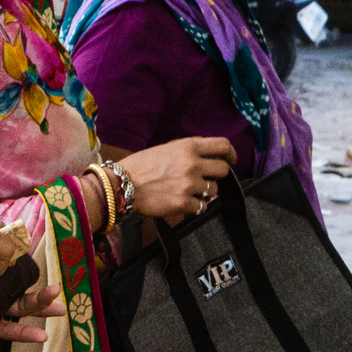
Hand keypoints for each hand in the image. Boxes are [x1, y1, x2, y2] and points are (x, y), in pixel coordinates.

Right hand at [118, 137, 235, 218]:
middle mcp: (192, 164)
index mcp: (188, 147)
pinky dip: (194, 206)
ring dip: (203, 192)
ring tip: (185, 191)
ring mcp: (190, 184)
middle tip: (205, 180)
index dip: (231, 153)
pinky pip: (202, 206)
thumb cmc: (139, 166)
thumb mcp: (165, 149)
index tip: (231, 160)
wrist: (121, 185)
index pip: (222, 146)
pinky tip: (180, 202)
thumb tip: (206, 159)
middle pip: (223, 170)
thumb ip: (187, 151)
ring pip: (213, 190)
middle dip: (216, 176)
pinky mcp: (184, 202)